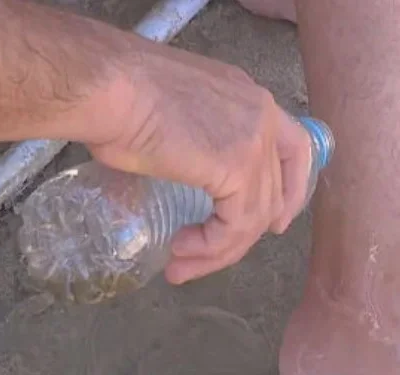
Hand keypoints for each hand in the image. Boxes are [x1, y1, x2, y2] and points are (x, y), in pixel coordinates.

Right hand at [85, 35, 312, 283]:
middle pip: (275, 192)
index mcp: (249, 98)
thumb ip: (198, 144)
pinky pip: (236, 224)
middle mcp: (262, 114)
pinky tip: (181, 248)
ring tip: (181, 262)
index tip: (273, 224)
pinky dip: (211, 246)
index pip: (295, 150)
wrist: (104, 87)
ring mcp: (255, 139)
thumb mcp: (175, 118)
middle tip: (206, 258)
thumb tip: (186, 172)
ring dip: (218, 250)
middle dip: (242, 236)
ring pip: (254, 216)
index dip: (291, 192)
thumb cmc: (117, 97)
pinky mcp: (238, 166)